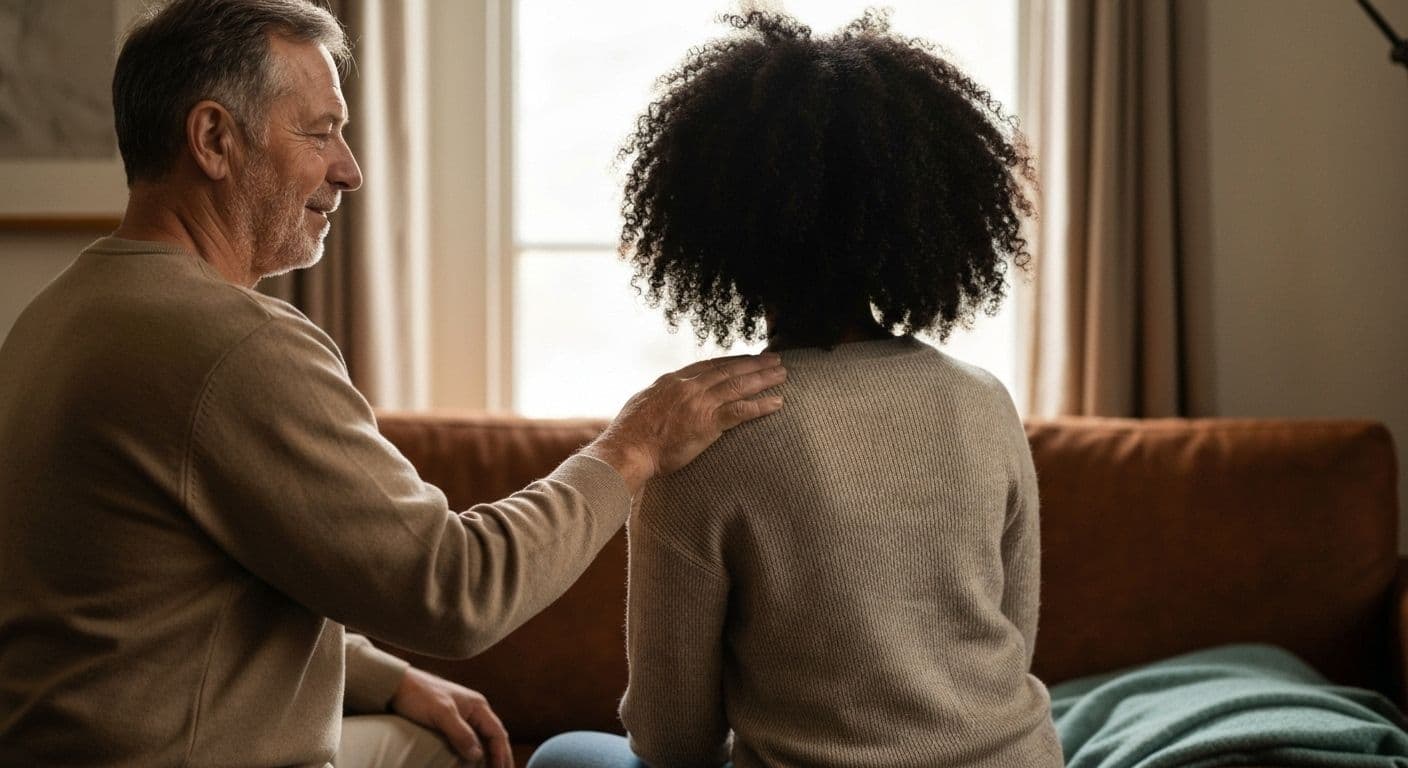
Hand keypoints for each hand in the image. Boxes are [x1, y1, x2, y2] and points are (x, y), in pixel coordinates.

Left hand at [389, 666, 511, 767]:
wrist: (398, 685)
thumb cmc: (419, 695)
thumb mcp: (441, 714)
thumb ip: (461, 733)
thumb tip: (478, 755)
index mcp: (478, 706)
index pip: (497, 734)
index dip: (502, 754)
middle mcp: (475, 711)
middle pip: (495, 737)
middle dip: (502, 756)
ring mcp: (464, 716)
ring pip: (484, 739)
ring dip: (490, 755)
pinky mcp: (452, 722)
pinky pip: (471, 740)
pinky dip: (476, 753)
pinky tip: (474, 763)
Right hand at [583, 353, 785, 493]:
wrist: (627, 449)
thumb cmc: (629, 435)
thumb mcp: (642, 404)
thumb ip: (659, 398)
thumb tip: (662, 400)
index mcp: (673, 381)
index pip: (708, 366)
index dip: (731, 361)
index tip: (746, 358)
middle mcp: (688, 387)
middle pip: (728, 370)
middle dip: (754, 363)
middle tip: (774, 359)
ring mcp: (699, 403)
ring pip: (738, 385)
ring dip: (763, 378)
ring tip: (782, 374)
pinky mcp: (707, 423)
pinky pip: (741, 411)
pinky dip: (761, 405)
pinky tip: (777, 402)